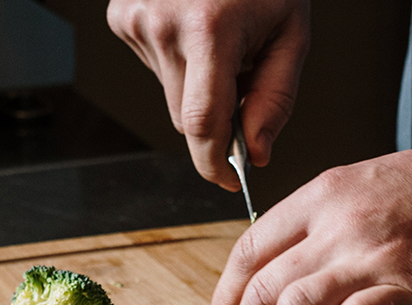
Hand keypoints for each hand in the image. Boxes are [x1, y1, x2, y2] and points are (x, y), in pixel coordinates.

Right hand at [107, 0, 309, 189]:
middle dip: (217, 122)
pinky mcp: (121, 16)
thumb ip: (275, 100)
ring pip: (171, 97)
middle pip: (187, 119)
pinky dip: (180, 65)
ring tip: (221, 44)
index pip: (202, 125)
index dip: (214, 163)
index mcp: (209, 29)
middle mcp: (162, 23)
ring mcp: (135, 18)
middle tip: (244, 85)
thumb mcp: (291, 34)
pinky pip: (157, 69)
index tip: (229, 181)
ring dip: (199, 90)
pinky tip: (195, 30)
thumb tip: (257, 153)